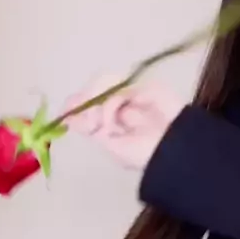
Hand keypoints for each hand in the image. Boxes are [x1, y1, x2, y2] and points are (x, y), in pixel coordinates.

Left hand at [64, 76, 184, 170]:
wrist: (175, 152)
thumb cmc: (146, 155)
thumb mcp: (113, 146)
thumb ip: (92, 129)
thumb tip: (69, 118)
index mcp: (115, 119)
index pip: (90, 102)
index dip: (76, 103)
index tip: (64, 110)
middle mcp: (122, 104)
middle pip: (94, 89)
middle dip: (84, 103)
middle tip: (87, 122)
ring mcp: (133, 94)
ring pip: (104, 83)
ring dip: (95, 102)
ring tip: (100, 124)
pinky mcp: (144, 87)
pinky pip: (118, 89)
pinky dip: (109, 106)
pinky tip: (110, 122)